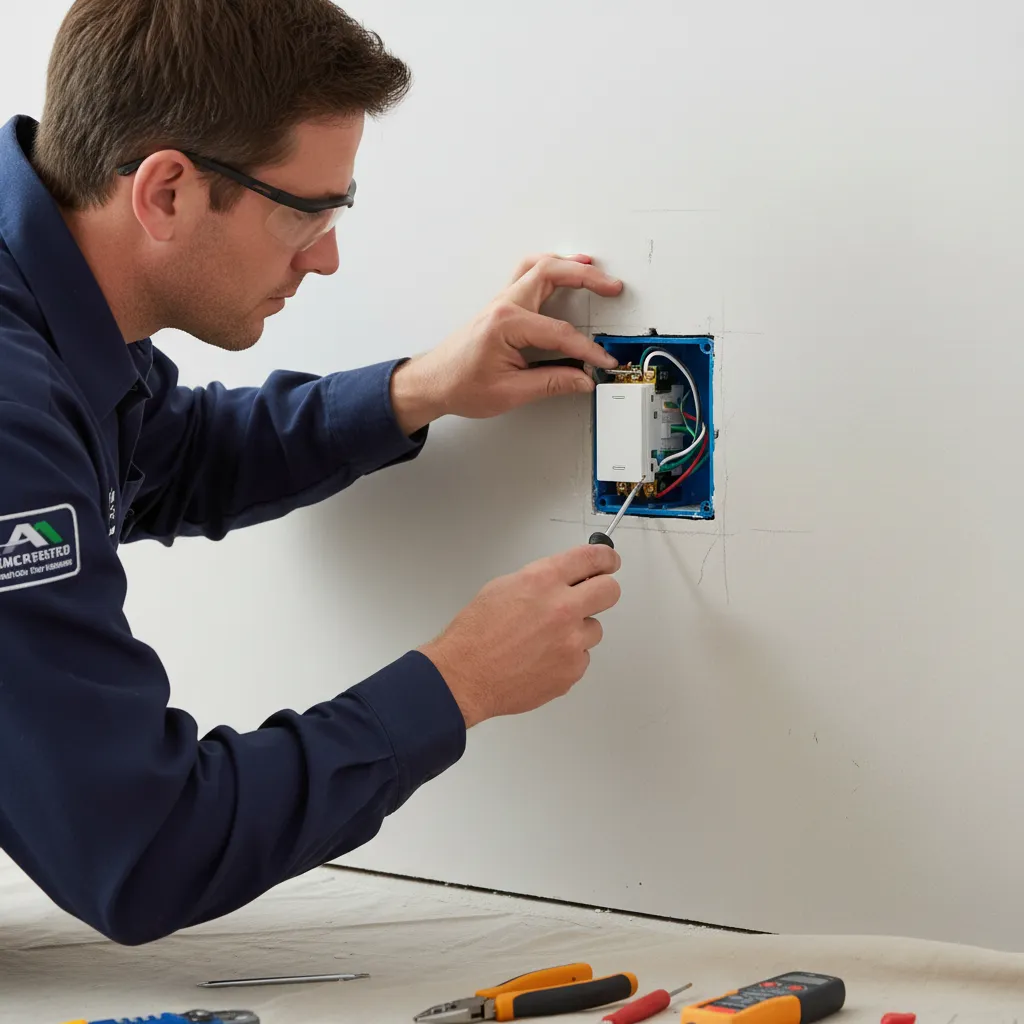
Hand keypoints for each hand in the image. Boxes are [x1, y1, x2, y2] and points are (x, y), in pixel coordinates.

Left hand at [390, 254, 622, 433]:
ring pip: (538, 267)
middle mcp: (504, 305)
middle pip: (551, 274)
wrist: (432, 383)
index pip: (560, 331)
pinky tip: (564, 273)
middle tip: (611, 287)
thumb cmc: (459, 385)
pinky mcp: (501, 307)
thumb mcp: (509, 392)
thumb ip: (551, 384)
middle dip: (586, 278)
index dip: (587, 349)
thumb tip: (581, 379)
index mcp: (506, 323)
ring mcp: (501, 302)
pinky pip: (528, 275)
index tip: (602, 361)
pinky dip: (550, 270)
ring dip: (566, 265)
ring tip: (592, 269)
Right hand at [418, 544, 621, 727]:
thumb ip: (539, 580)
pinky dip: (567, 657)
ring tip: (545, 639)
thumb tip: (563, 580)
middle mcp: (562, 608)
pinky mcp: (572, 670)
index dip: (605, 557)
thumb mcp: (502, 587)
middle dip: (602, 591)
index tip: (609, 561)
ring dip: (577, 631)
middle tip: (590, 597)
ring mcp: (571, 641)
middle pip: (610, 591)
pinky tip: (541, 658)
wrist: (464, 676)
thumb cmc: (475, 635)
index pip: (592, 558)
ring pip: (594, 629)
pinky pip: (582, 657)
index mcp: (543, 580)